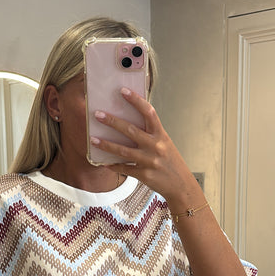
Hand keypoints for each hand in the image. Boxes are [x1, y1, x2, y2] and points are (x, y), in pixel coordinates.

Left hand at [90, 88, 197, 203]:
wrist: (181, 184)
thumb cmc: (170, 161)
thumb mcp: (164, 143)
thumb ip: (150, 133)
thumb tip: (128, 122)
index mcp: (161, 135)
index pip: (149, 113)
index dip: (136, 101)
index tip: (123, 91)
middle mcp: (156, 146)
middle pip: (131, 130)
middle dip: (112, 122)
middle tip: (98, 115)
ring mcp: (149, 161)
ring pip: (123, 151)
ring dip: (106, 145)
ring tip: (93, 139)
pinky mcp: (144, 174)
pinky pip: (124, 169)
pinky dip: (113, 166)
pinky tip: (103, 163)